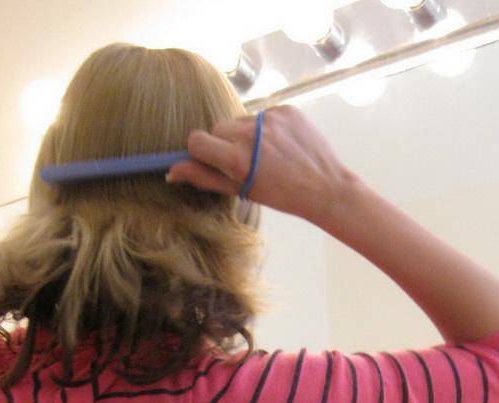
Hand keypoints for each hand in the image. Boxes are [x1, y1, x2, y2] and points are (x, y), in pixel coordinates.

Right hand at [166, 106, 353, 224]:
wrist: (325, 187)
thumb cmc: (282, 196)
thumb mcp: (242, 191)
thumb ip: (205, 178)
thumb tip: (172, 171)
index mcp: (238, 159)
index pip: (197, 140)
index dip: (200, 150)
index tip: (210, 159)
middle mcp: (251, 134)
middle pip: (218, 128)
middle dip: (225, 143)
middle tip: (245, 162)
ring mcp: (269, 118)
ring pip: (240, 120)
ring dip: (247, 135)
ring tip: (267, 155)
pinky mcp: (286, 109)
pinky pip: (263, 114)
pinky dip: (266, 128)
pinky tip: (281, 145)